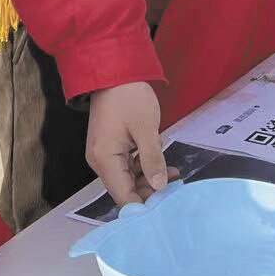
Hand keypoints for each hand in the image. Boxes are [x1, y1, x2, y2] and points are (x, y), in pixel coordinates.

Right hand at [86, 80, 167, 207]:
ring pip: (127, 178)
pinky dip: (143, 166)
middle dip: (150, 190)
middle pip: (124, 188)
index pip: (123, 195)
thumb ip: (153, 160)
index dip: (144, 204)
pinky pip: (126, 165)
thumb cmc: (129, 96)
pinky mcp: (110, 147)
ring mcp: (103, 154)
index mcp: (104, 158)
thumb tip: (159, 187)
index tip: (166, 204)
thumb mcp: (146, 129)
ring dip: (149, 178)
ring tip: (174, 172)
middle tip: (174, 183)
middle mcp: (99, 160)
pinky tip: (161, 162)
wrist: (114, 71)